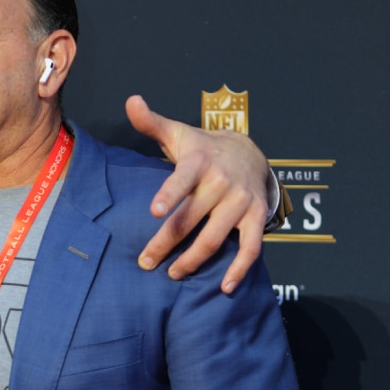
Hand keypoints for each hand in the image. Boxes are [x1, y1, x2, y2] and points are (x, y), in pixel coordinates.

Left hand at [126, 95, 271, 292]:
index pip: (182, 178)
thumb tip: (131, 100)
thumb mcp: (178, 133)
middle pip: (191, 218)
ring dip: (195, 260)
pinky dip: (240, 269)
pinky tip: (225, 288)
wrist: (249, 153)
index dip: (169, 194)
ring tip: (173, 274)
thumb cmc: (202, 148)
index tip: (153, 210)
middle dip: (167, 242)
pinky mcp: (257, 217)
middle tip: (145, 262)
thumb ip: (152, 122)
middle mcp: (222, 182)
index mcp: (199, 162)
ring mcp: (241, 201)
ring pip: (216, 237)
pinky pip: (251, 247)